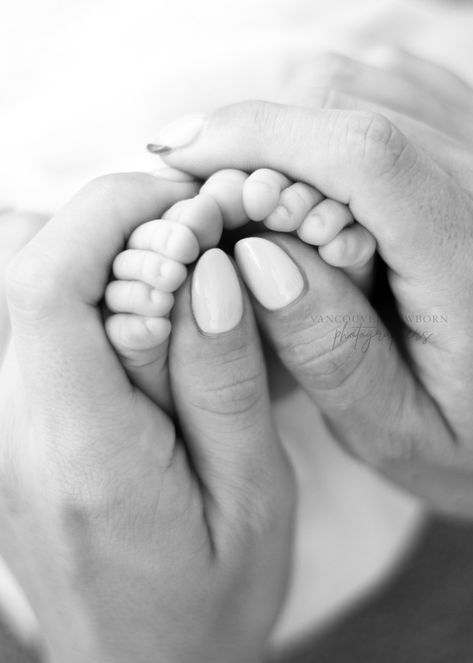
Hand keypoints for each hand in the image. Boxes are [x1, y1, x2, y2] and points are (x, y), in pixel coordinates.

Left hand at [0, 173, 293, 662]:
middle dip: (105, 230)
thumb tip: (210, 272)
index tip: (184, 207)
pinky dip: (74, 297)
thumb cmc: (211, 600)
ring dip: (89, 260)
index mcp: (81, 454)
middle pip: (19, 272)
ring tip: (165, 284)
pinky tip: (132, 326)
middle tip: (188, 243)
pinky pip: (20, 329)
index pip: (45, 285)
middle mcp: (13, 435)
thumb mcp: (254, 496)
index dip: (110, 216)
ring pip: (14, 292)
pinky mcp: (6, 435)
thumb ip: (226, 382)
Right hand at [152, 66, 472, 512]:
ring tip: (252, 189)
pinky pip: (397, 90)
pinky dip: (330, 115)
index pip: (363, 156)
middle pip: (354, 112)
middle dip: (259, 142)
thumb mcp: (400, 431)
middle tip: (207, 194)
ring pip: (368, 90)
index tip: (180, 158)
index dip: (259, 139)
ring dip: (291, 131)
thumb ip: (333, 354)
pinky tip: (305, 164)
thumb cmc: (472, 438)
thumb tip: (256, 261)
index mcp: (468, 260)